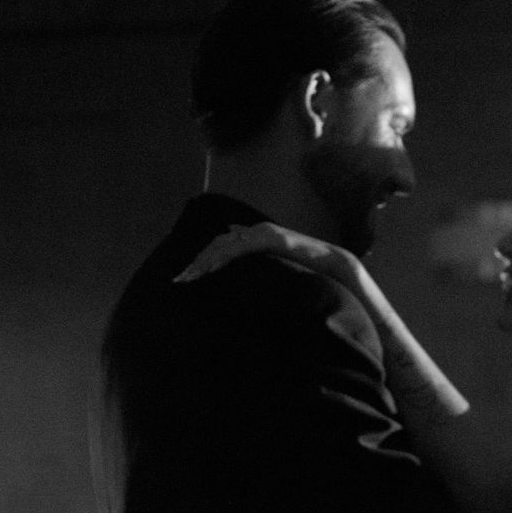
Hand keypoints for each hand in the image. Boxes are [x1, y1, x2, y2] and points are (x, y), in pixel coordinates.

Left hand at [174, 222, 354, 283]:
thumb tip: (241, 271)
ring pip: (224, 245)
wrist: (332, 264)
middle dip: (195, 263)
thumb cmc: (305, 269)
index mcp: (253, 238)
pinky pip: (241, 247)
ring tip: (189, 277)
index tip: (185, 278)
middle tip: (178, 280)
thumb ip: (257, 266)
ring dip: (204, 261)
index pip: (220, 247)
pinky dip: (224, 257)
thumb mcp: (274, 269)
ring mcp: (262, 233)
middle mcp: (254, 231)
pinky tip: (210, 269)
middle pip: (216, 245)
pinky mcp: (271, 239)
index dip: (201, 261)